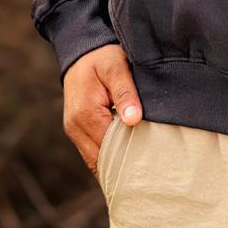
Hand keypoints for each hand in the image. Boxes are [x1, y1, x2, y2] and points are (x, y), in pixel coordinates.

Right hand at [62, 43, 143, 176]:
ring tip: (141, 173)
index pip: (110, 149)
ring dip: (115, 165)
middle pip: (101, 161)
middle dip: (124, 168)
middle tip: (151, 176)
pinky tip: (127, 161)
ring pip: (95, 161)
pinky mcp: (77, 130)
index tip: (153, 163)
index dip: (131, 157)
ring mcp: (74, 130)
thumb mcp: (115, 66)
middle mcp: (75, 126)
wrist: (81, 51)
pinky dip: (108, 158)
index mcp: (85, 113)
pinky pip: (93, 153)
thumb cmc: (101, 56)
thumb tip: (134, 120)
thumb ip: (125, 92)